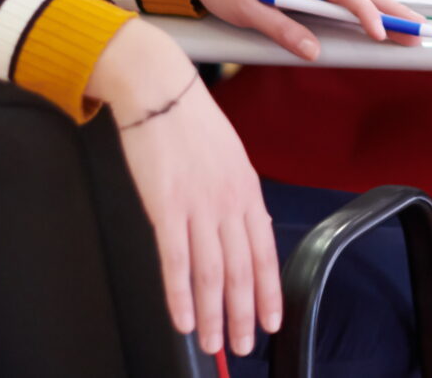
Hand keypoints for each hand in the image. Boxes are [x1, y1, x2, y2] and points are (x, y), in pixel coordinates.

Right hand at [86, 22, 278, 356]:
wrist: (159, 88)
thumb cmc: (191, 120)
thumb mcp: (230, 157)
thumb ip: (239, 197)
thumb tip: (247, 233)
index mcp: (247, 189)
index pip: (265, 251)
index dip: (269, 291)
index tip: (272, 320)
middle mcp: (228, 201)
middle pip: (241, 270)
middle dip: (245, 313)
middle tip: (245, 344)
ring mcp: (198, 205)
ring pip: (210, 273)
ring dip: (213, 314)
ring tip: (214, 342)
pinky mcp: (165, 206)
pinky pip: (175, 260)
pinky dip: (179, 295)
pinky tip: (182, 318)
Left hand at [189, 0, 422, 58]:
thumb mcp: (246, 10)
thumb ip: (281, 28)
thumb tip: (314, 52)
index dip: (365, 13)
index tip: (382, 35)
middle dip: (393, 10)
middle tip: (422, 32)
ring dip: (385, 9)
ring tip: (412, 28)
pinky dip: (367, 8)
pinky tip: (383, 21)